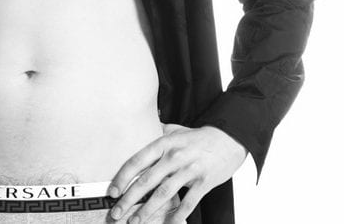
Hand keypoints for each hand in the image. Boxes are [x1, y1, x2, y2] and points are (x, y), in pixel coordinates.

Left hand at [108, 123, 248, 222]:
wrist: (231, 138)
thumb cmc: (201, 137)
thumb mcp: (178, 130)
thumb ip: (159, 131)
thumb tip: (141, 129)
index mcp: (166, 143)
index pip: (138, 161)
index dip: (123, 177)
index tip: (112, 191)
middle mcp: (176, 156)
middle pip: (147, 181)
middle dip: (128, 200)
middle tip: (116, 213)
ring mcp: (190, 170)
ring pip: (164, 194)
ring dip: (147, 210)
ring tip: (134, 221)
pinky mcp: (204, 182)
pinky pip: (188, 203)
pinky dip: (177, 216)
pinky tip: (167, 223)